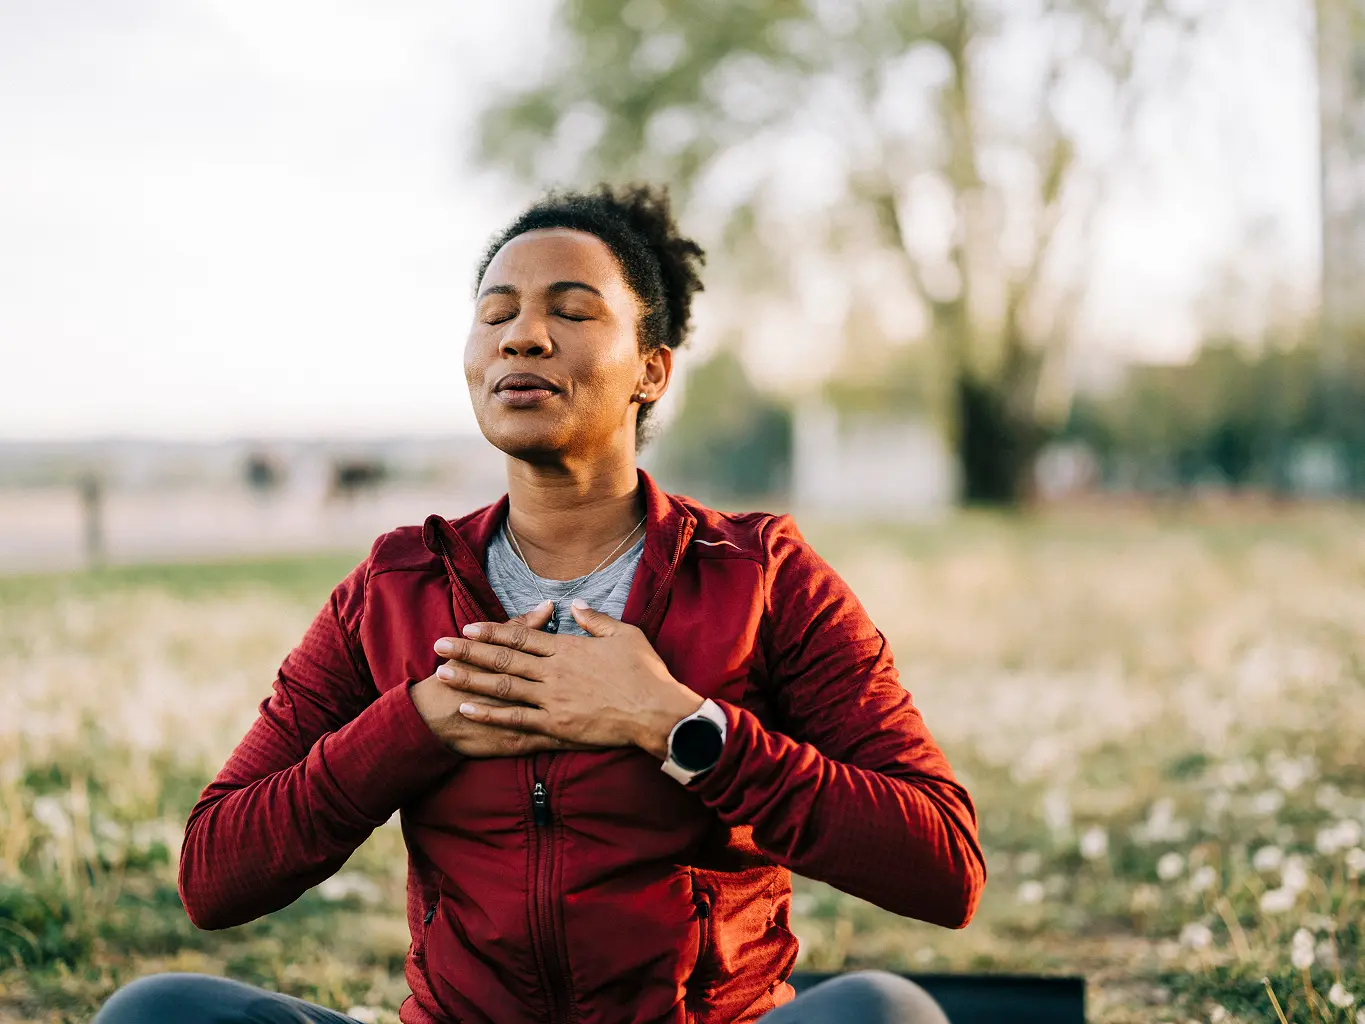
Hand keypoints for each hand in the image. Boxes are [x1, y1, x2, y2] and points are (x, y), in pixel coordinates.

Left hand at [433, 599, 703, 758]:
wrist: (657, 711)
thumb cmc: (645, 672)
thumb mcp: (625, 634)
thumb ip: (595, 620)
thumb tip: (575, 606)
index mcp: (568, 648)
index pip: (522, 636)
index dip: (493, 631)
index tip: (469, 627)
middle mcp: (553, 671)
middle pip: (503, 658)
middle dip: (468, 651)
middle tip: (439, 646)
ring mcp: (552, 699)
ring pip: (503, 686)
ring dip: (471, 679)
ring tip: (443, 674)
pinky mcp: (556, 726)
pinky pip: (516, 719)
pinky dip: (490, 714)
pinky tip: (468, 709)